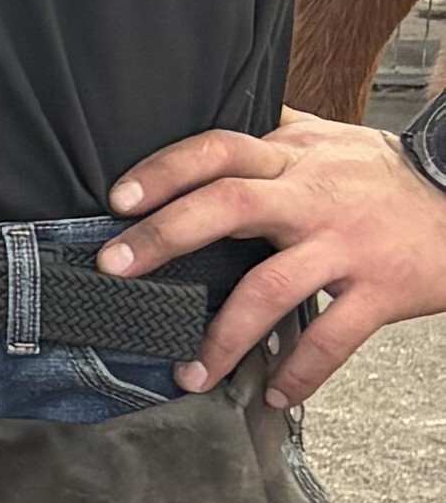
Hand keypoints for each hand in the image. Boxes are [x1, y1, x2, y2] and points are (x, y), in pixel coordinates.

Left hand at [105, 107, 445, 402]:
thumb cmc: (386, 173)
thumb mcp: (327, 137)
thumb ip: (270, 133)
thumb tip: (210, 111)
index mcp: (291, 158)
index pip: (216, 151)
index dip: (162, 171)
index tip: (116, 200)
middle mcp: (311, 198)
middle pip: (227, 207)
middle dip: (164, 239)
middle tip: (115, 269)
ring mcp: (345, 246)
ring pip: (271, 288)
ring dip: (224, 335)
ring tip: (190, 371)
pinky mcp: (382, 291)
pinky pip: (333, 338)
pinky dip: (301, 371)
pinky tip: (275, 392)